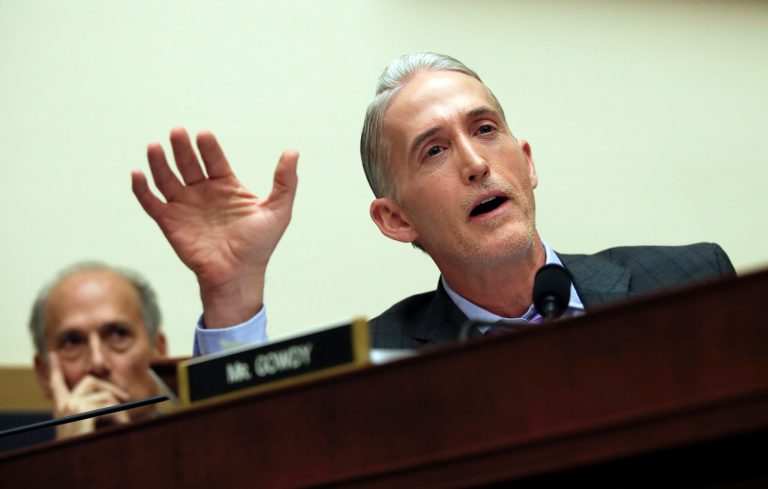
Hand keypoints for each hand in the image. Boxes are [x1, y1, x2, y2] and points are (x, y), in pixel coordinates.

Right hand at [48, 353, 130, 439]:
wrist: (80, 465)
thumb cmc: (90, 446)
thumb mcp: (91, 426)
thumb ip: (96, 409)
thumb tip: (120, 397)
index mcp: (61, 409)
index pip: (56, 384)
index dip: (55, 369)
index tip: (51, 355)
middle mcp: (63, 405)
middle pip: (90, 381)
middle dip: (111, 388)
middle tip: (126, 398)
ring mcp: (70, 407)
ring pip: (105, 396)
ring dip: (120, 410)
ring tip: (124, 424)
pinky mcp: (80, 411)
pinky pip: (109, 406)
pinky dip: (121, 416)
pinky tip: (123, 426)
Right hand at [132, 128, 298, 326]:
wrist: (239, 275)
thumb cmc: (259, 245)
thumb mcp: (278, 210)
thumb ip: (285, 181)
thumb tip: (293, 151)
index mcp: (226, 186)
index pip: (214, 159)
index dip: (208, 147)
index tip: (203, 135)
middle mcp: (203, 192)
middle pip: (189, 163)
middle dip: (182, 148)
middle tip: (177, 132)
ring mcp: (185, 206)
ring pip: (167, 178)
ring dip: (159, 162)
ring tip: (154, 146)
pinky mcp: (169, 222)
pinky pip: (151, 202)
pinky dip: (142, 188)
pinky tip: (138, 173)